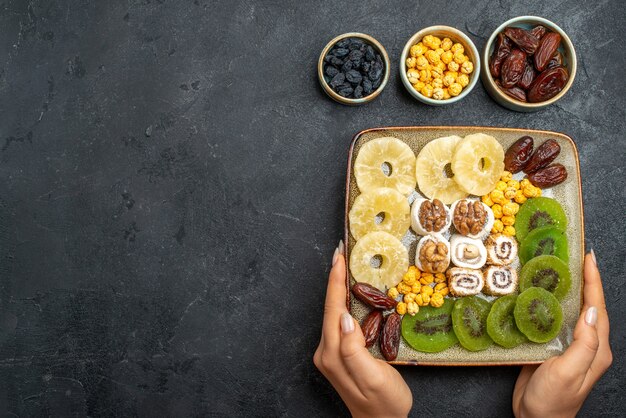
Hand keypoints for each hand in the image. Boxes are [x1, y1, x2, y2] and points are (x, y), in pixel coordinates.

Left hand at [313, 242, 411, 417]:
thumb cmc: (384, 404)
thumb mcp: (374, 378)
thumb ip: (355, 349)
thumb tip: (344, 317)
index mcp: (333, 354)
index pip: (333, 309)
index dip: (336, 281)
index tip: (339, 257)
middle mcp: (327, 352)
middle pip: (330, 307)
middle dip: (335, 279)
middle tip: (342, 253)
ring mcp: (331, 353)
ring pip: (334, 312)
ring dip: (339, 288)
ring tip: (345, 266)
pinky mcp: (339, 355)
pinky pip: (340, 321)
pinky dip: (345, 302)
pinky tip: (351, 293)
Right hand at [512, 251, 612, 416]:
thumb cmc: (553, 400)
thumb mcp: (569, 372)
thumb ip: (584, 343)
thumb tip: (592, 311)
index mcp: (596, 349)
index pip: (597, 307)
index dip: (593, 281)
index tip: (588, 258)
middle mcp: (586, 344)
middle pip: (589, 305)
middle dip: (585, 279)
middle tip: (574, 255)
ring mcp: (570, 346)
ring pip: (572, 310)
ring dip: (569, 288)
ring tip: (560, 267)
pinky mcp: (552, 348)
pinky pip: (555, 319)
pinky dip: (552, 302)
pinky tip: (541, 293)